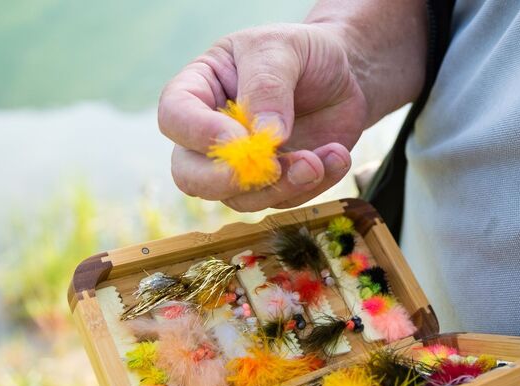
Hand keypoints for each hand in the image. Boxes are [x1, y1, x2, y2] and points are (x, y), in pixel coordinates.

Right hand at [158, 23, 366, 211]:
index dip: (199, 135)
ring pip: (239, 198)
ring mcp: (240, 166)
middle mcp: (209, 135)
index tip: (241, 137)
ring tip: (320, 159)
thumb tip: (265, 137)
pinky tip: (336, 156)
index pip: (174, 118)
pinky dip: (313, 185)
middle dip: (226, 180)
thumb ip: (268, 86)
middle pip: (189, 175)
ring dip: (281, 186)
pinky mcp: (273, 186)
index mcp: (199, 90)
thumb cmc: (303, 53)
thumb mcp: (283, 49)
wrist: (344, 76)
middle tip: (270, 167)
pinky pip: (283, 202)